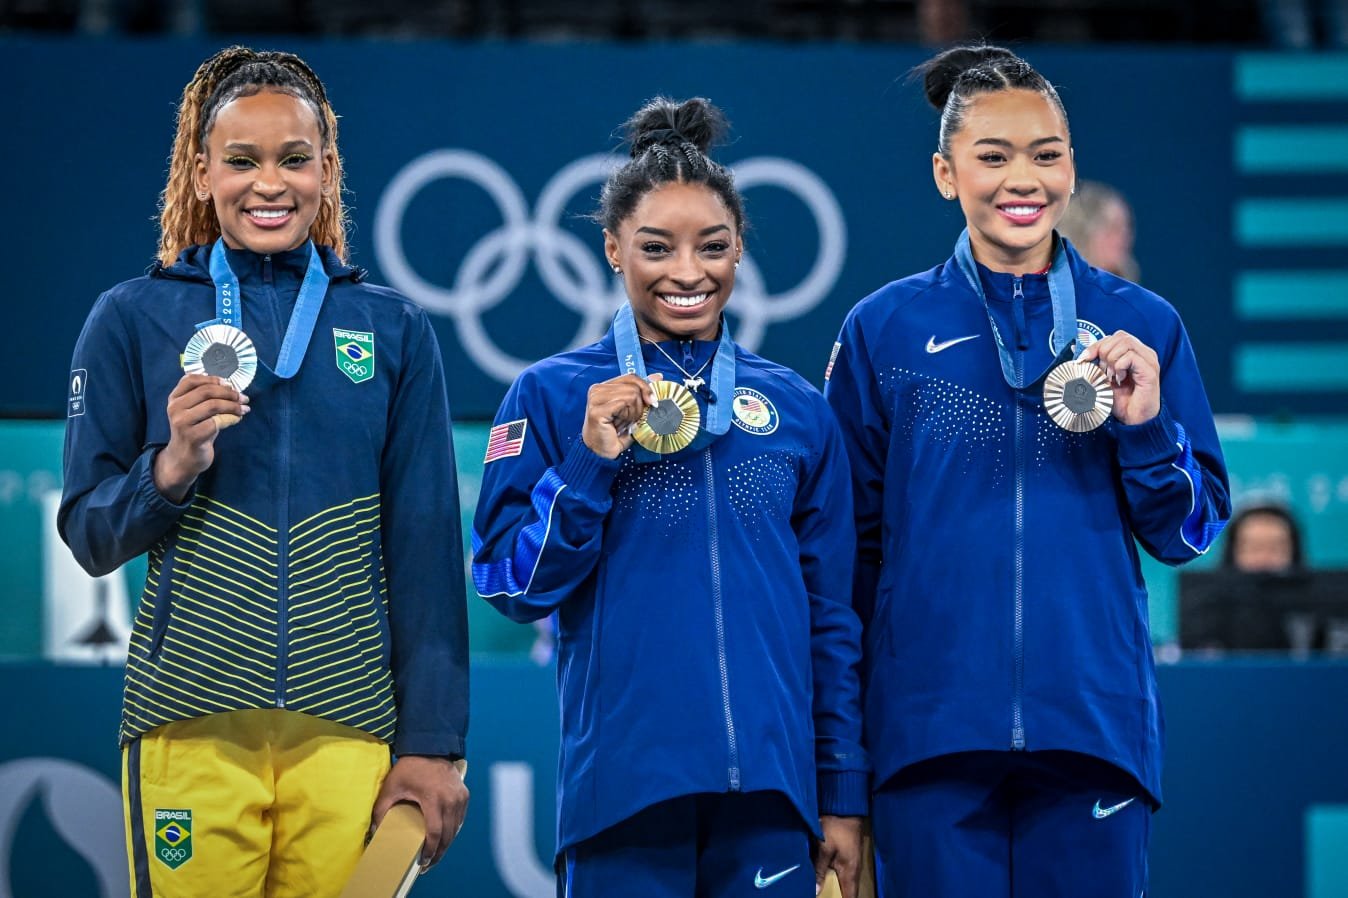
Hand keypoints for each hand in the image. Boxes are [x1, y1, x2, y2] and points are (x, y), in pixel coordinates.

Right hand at [154, 374, 248, 501]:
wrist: (185, 458)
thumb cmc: (195, 430)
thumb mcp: (195, 410)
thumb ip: (206, 397)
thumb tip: (231, 387)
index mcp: (174, 398)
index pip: (191, 380)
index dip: (213, 379)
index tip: (229, 384)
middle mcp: (175, 408)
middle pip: (206, 391)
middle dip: (229, 393)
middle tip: (243, 398)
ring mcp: (182, 422)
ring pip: (213, 405)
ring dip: (233, 406)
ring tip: (244, 409)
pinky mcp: (192, 436)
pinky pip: (217, 422)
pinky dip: (231, 418)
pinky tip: (237, 419)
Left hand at [371, 756, 468, 869]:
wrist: (430, 746)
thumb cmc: (411, 766)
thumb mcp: (391, 787)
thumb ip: (381, 810)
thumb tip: (374, 831)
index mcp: (434, 799)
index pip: (435, 833)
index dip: (430, 851)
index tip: (422, 862)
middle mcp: (451, 800)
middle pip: (448, 835)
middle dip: (439, 853)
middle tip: (428, 864)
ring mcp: (460, 797)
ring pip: (456, 829)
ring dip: (447, 843)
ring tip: (435, 854)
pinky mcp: (464, 794)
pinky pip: (460, 818)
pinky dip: (453, 830)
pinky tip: (444, 837)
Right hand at [581, 373, 660, 458]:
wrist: (602, 452)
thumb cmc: (616, 433)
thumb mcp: (633, 409)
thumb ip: (642, 392)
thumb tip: (658, 376)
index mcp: (605, 387)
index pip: (631, 377)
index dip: (645, 388)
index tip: (652, 402)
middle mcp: (597, 389)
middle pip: (633, 386)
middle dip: (638, 406)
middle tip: (630, 419)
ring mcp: (595, 398)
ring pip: (631, 395)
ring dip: (633, 413)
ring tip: (624, 423)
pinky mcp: (597, 409)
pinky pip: (623, 404)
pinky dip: (627, 416)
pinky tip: (619, 425)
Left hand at [813, 815, 863, 897]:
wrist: (844, 807)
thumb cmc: (836, 827)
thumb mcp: (825, 849)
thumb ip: (820, 870)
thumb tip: (816, 891)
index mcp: (850, 872)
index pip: (850, 897)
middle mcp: (853, 870)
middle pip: (846, 891)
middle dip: (836, 896)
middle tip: (822, 896)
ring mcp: (850, 862)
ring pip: (842, 881)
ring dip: (833, 887)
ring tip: (822, 892)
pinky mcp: (845, 855)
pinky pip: (839, 871)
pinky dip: (831, 876)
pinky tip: (822, 877)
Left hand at [1078, 330, 1159, 424]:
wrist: (1133, 419)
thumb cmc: (1121, 400)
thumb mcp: (1103, 377)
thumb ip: (1096, 363)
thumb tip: (1079, 351)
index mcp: (1134, 352)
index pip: (1114, 337)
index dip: (1096, 345)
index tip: (1084, 359)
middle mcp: (1143, 353)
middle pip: (1119, 336)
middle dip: (1103, 351)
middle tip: (1103, 371)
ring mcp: (1149, 360)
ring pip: (1125, 343)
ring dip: (1111, 359)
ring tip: (1111, 376)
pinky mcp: (1150, 370)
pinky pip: (1130, 356)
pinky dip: (1119, 366)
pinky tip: (1120, 378)